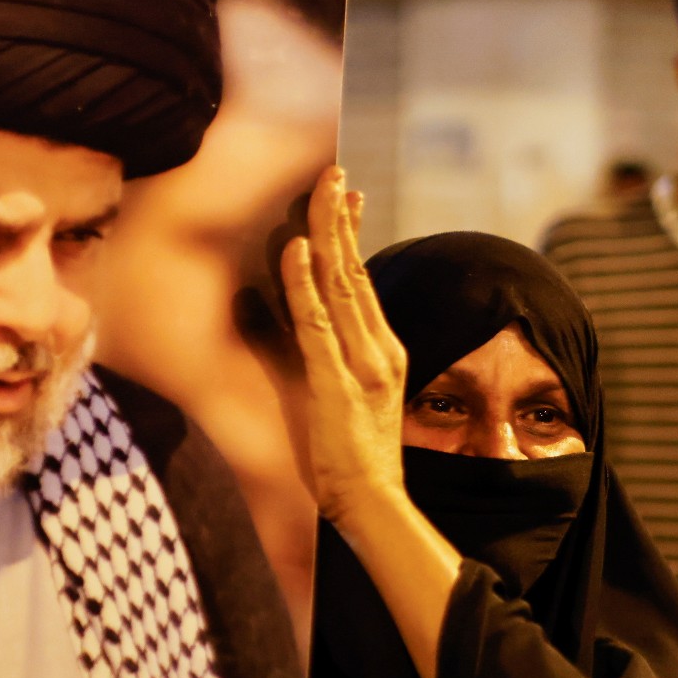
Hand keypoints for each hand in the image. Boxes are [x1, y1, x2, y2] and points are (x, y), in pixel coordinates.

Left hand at [277, 167, 409, 531]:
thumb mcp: (352, 400)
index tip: (348, 195)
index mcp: (384, 352)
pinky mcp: (336, 385)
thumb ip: (340, 363)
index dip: (352, 235)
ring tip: (317, 191)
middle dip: (340, 219)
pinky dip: (303, 284)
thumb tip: (318, 329)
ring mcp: (359, 365)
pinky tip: (294, 249)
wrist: (374, 504)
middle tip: (333, 172)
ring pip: (340, 286)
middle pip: (355, 271)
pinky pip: (316, 325)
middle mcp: (378, 350)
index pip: (365, 280)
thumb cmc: (355, 460)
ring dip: (325, 234)